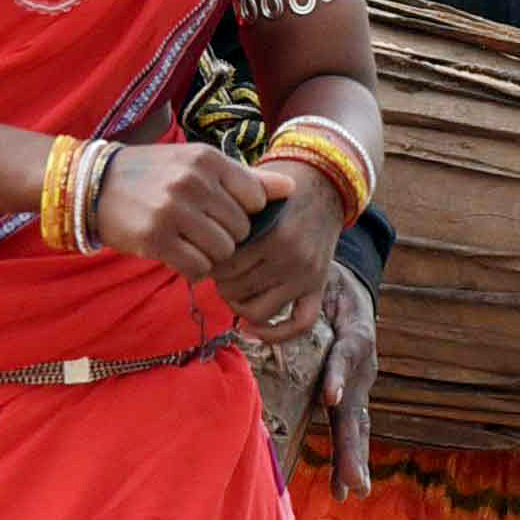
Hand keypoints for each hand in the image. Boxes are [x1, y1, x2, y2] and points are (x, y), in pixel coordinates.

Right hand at [92, 140, 280, 281]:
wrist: (95, 185)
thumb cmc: (155, 174)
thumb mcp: (198, 164)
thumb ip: (245, 178)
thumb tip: (292, 188)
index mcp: (207, 159)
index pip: (256, 200)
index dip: (244, 214)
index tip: (223, 213)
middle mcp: (193, 181)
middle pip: (241, 230)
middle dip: (227, 237)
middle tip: (202, 231)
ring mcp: (173, 210)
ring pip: (222, 251)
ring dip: (210, 255)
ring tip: (190, 242)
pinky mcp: (155, 238)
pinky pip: (197, 267)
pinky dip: (192, 267)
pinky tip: (178, 254)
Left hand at [211, 155, 349, 338]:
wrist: (324, 185)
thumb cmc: (279, 191)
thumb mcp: (253, 195)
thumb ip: (228, 216)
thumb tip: (195, 244)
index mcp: (273, 234)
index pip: (224, 267)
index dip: (208, 265)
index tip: (206, 257)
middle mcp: (292, 258)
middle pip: (237, 291)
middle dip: (221, 284)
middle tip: (219, 272)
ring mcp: (307, 275)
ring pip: (259, 311)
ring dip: (239, 306)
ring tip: (234, 291)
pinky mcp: (318, 286)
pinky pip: (300, 323)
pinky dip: (275, 334)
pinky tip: (254, 329)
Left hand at [315, 267, 380, 497]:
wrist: (349, 283)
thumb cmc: (326, 285)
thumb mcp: (321, 283)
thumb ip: (301, 301)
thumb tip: (254, 318)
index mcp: (354, 338)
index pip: (346, 355)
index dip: (339, 374)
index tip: (330, 396)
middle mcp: (361, 368)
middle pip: (356, 409)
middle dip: (352, 445)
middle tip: (353, 480)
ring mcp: (360, 385)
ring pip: (356, 426)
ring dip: (352, 458)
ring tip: (352, 489)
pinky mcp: (353, 394)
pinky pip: (350, 426)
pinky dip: (346, 455)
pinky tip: (341, 484)